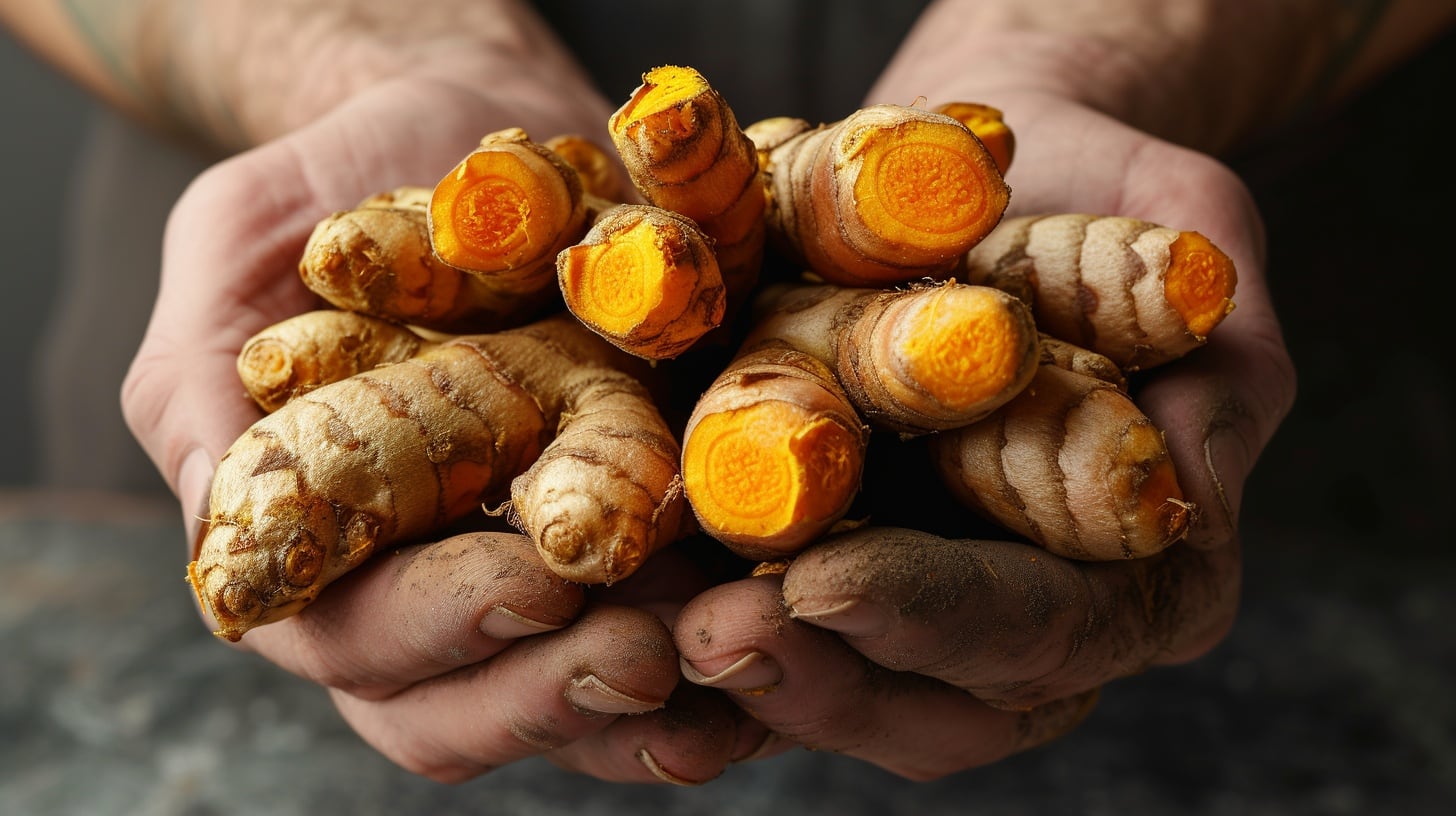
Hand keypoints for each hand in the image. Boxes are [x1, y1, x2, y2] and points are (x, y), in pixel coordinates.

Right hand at [118, 72, 747, 783]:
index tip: (537, 584)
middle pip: (470, 710)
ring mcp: (531, 572)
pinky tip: (789, 634)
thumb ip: (200, 385)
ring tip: (741, 654)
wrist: (458, 131)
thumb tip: (225, 529)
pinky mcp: (631, 537)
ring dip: (662, 706)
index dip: (444, 631)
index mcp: (324, 545)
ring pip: (580, 703)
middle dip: (560, 693)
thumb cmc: (327, 190)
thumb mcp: (234, 250)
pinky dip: (729, 658)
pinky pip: (675, 630)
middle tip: (652, 653)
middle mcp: (428, 585)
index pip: (361, 643)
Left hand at [673, 90, 1295, 778]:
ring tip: (640, 639)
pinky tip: (617, 623)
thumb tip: (1180, 501)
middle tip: (707, 636)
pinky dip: (691, 644)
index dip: (936, 617)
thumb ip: (1218, 373)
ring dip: (733, 685)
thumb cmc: (1110, 192)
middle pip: (930, 703)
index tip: (822, 587)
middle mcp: (1029, 616)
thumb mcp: (1191, 246)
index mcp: (1138, 569)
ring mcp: (921, 602)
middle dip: (814, 677)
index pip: (1045, 627)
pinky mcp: (833, 568)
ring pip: (834, 690)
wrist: (992, 170)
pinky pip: (766, 635)